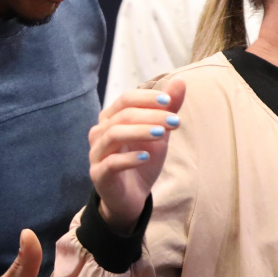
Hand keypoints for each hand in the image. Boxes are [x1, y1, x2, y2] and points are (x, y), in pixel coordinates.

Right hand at [89, 79, 187, 233]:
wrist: (132, 196)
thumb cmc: (143, 158)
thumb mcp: (159, 132)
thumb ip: (168, 108)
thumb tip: (180, 80)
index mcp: (111, 118)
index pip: (126, 99)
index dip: (147, 98)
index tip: (169, 102)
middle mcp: (99, 132)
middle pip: (122, 116)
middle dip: (150, 116)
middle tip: (175, 121)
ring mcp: (96, 153)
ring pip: (114, 135)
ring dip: (140, 131)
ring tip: (162, 134)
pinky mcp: (99, 174)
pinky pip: (111, 162)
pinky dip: (130, 158)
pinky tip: (147, 156)